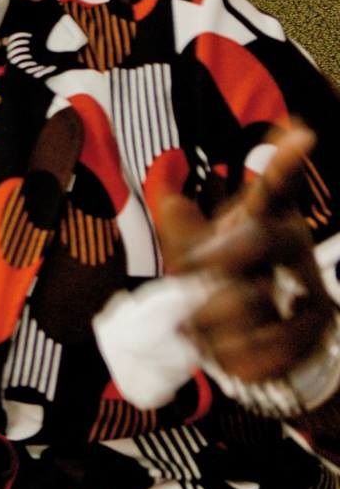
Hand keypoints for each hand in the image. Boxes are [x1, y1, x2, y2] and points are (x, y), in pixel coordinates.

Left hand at [155, 118, 335, 382]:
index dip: (285, 162)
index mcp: (264, 219)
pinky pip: (268, 346)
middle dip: (213, 264)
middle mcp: (293, 246)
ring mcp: (311, 285)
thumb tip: (171, 200)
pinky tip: (227, 351)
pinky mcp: (317, 327)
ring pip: (250, 300)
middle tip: (192, 280)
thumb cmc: (221, 280)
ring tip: (202, 326)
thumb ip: (181, 231)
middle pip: (254, 242)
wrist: (256, 338)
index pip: (275, 187)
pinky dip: (234, 355)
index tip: (302, 132)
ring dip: (210, 321)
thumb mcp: (195, 252)